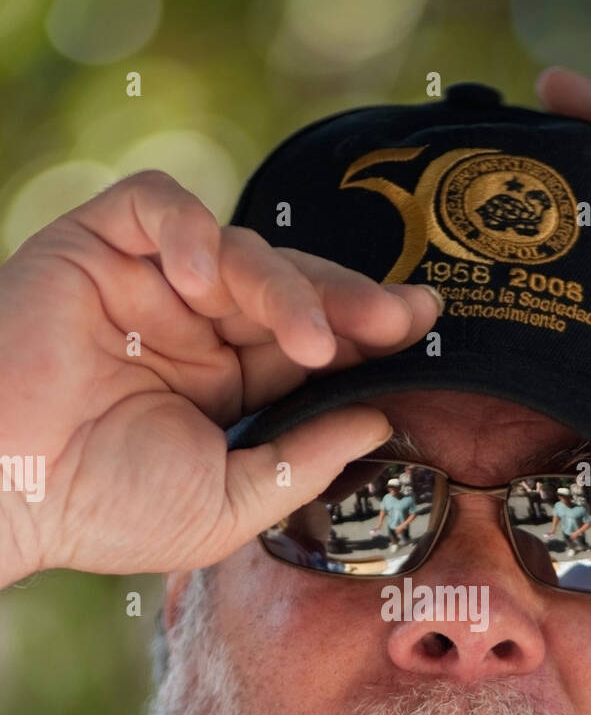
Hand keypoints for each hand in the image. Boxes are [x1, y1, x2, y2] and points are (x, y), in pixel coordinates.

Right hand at [0, 170, 439, 582]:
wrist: (2, 491)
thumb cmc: (102, 509)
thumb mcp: (229, 502)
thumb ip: (303, 460)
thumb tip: (381, 421)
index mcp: (225, 384)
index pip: (309, 342)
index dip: (365, 332)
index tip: (423, 330)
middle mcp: (193, 327)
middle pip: (291, 287)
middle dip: (352, 301)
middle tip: (405, 317)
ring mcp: (147, 284)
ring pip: (238, 248)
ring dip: (285, 287)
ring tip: (314, 339)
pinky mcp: (97, 246)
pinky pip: (157, 205)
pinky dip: (188, 229)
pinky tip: (203, 278)